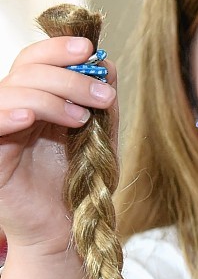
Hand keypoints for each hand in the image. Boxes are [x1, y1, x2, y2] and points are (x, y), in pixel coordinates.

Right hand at [0, 36, 115, 253]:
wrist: (67, 229)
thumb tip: (105, 62)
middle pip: (27, 70)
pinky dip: (8, 113)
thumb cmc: (79, 185)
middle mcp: (12, 108)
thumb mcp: (99, 138)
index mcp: (35, 99)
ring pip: (12, 90)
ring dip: (50, 96)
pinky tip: (30, 117)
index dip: (59, 48)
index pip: (36, 60)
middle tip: (103, 97)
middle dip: (69, 77)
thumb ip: (102, 104)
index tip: (90, 50)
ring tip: (81, 119)